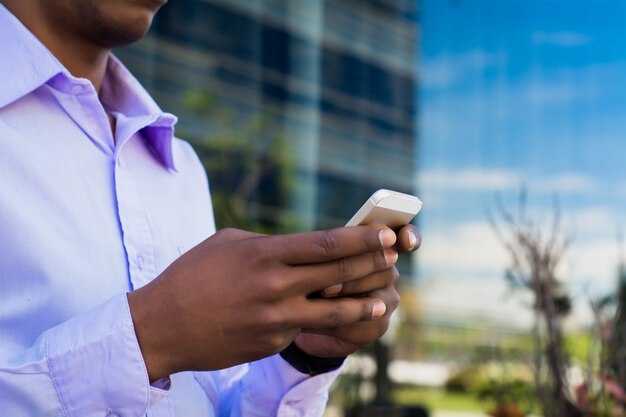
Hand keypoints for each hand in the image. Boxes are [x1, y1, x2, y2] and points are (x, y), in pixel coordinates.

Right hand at [127, 225, 397, 381]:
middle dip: (372, 263)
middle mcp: (275, 287)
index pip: (326, 244)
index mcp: (264, 254)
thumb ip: (268, 244)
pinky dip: (325, 321)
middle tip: (395, 255)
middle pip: (338, 274)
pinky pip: (305, 329)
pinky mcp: (272, 342)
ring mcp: (275, 319)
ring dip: (364, 302)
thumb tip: (300, 247)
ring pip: (334, 312)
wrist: (161, 327)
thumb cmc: (191, 276)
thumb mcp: (227, 244)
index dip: (361, 239)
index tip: (386, 233)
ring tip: (383, 298)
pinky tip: (338, 317)